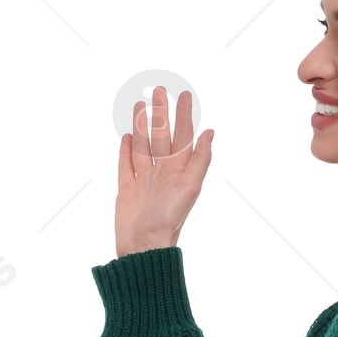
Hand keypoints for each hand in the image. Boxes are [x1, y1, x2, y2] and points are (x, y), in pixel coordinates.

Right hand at [115, 86, 213, 256]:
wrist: (143, 246)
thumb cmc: (168, 220)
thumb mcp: (189, 187)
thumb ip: (200, 160)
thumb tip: (211, 132)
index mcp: (179, 171)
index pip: (183, 136)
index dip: (184, 115)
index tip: (184, 95)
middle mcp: (162, 173)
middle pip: (161, 136)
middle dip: (160, 113)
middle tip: (158, 90)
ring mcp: (144, 181)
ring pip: (143, 147)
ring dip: (142, 126)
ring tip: (139, 107)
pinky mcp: (127, 190)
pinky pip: (126, 166)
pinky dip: (126, 151)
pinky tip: (127, 137)